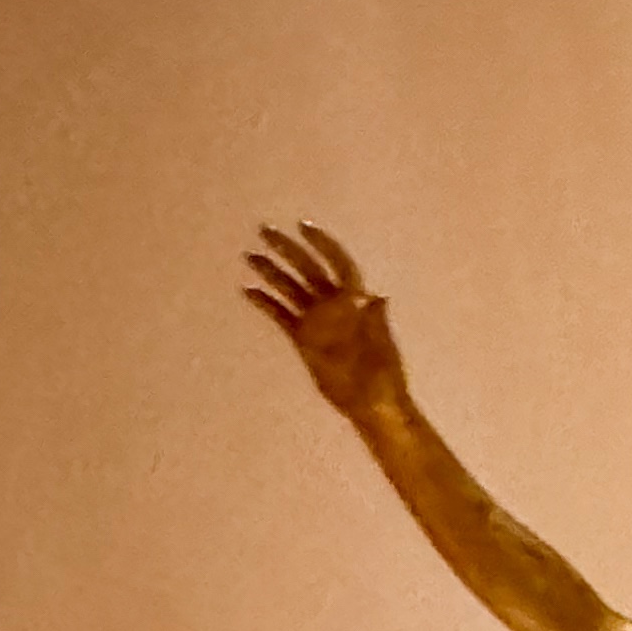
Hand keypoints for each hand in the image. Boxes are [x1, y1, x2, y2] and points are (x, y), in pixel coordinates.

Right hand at [244, 222, 401, 416]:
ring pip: (290, 288)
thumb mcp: (382, 345)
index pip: (338, 263)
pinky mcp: (302, 338)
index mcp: (355, 300)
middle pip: (308, 269)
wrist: (372, 403)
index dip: (322, 244)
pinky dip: (265, 303)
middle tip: (264, 230)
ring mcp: (316, 321)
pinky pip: (281, 315)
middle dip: (288, 249)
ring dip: (271, 272)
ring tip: (250, 256)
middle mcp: (332, 304)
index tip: (302, 227)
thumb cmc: (384, 375)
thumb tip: (375, 297)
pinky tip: (247, 290)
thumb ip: (375, 320)